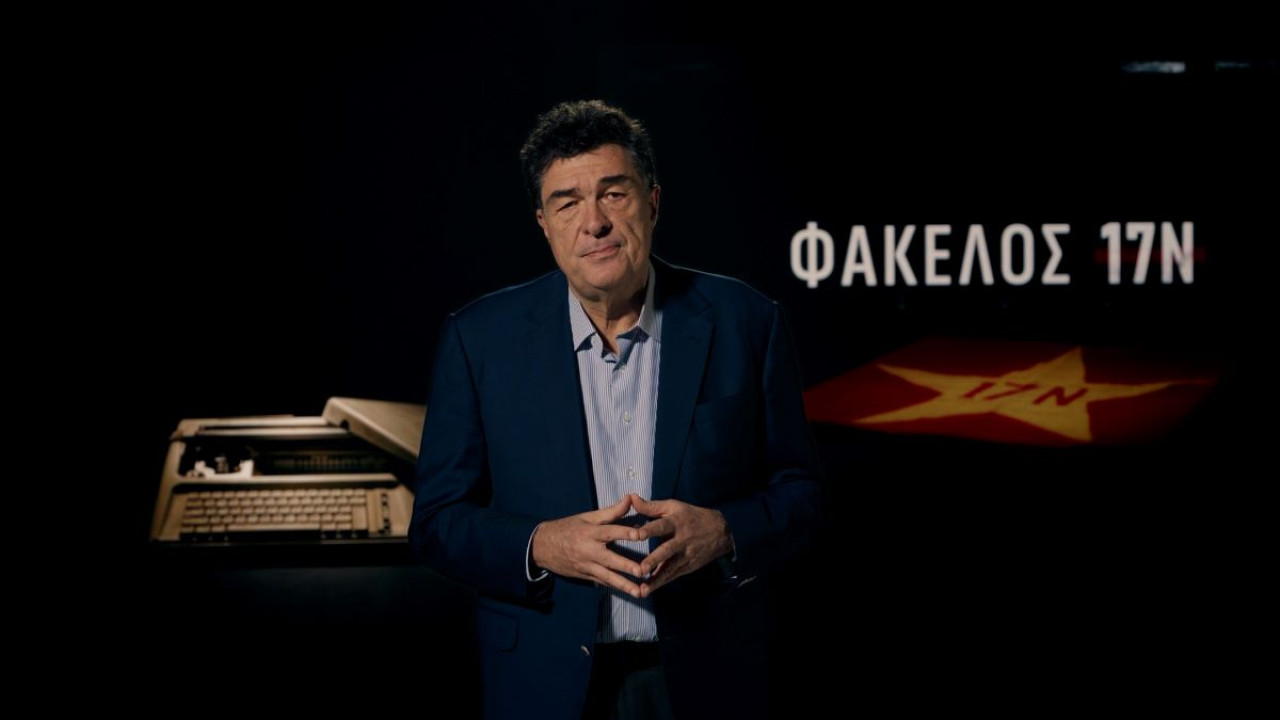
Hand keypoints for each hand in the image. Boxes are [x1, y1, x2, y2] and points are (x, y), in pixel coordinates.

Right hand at [531, 496, 646, 597]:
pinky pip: (602, 582)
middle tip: (642, 571)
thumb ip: (611, 511)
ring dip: (624, 585)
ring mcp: (587, 566)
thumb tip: (630, 498)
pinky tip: (629, 593)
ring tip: (640, 592)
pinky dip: (615, 588)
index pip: (610, 531)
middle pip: (610, 559)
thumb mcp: (587, 517)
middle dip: (626, 566)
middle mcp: (589, 551)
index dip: (625, 532)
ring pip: (607, 577)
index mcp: (590, 532)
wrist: (542, 547)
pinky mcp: (586, 576)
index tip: (640, 535)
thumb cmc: (568, 528)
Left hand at [630, 494, 733, 596]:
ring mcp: (685, 555)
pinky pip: (672, 576)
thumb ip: (650, 506)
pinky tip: (648, 590)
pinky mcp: (687, 566)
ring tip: (642, 590)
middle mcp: (681, 540)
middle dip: (653, 560)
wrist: (720, 532)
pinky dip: (661, 583)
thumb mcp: (673, 506)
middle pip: (666, 551)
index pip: (661, 526)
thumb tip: (630, 497)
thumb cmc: (690, 516)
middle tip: (640, 569)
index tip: (635, 535)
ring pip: (669, 568)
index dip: (649, 530)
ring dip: (656, 580)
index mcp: (676, 522)